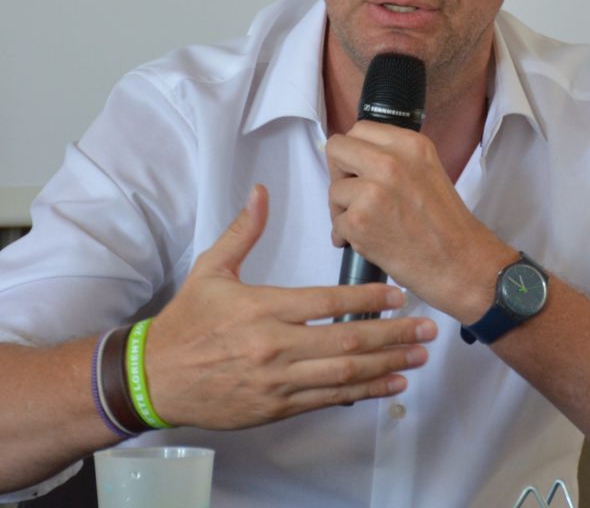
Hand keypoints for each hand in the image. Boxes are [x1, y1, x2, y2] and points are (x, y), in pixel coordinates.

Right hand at [145, 185, 436, 428]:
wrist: (155, 378)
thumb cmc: (187, 321)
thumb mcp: (210, 269)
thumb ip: (243, 231)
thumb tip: (261, 191)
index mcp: (264, 308)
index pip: (327, 302)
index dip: (368, 298)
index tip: (399, 294)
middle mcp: (276, 346)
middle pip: (346, 340)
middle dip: (393, 334)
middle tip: (428, 328)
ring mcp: (278, 380)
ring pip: (344, 373)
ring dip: (387, 364)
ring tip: (420, 355)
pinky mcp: (277, 406)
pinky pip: (328, 399)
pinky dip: (363, 392)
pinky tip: (390, 384)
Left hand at [326, 122, 512, 319]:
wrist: (460, 263)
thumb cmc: (444, 224)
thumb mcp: (427, 169)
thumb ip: (393, 156)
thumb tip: (355, 156)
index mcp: (409, 144)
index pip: (359, 129)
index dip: (355, 151)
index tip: (360, 169)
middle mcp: (390, 161)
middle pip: (337, 148)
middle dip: (340, 172)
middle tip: (354, 193)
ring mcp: (373, 191)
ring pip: (334, 189)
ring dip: (344, 209)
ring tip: (370, 223)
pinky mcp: (360, 221)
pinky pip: (336, 221)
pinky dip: (347, 235)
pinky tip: (369, 241)